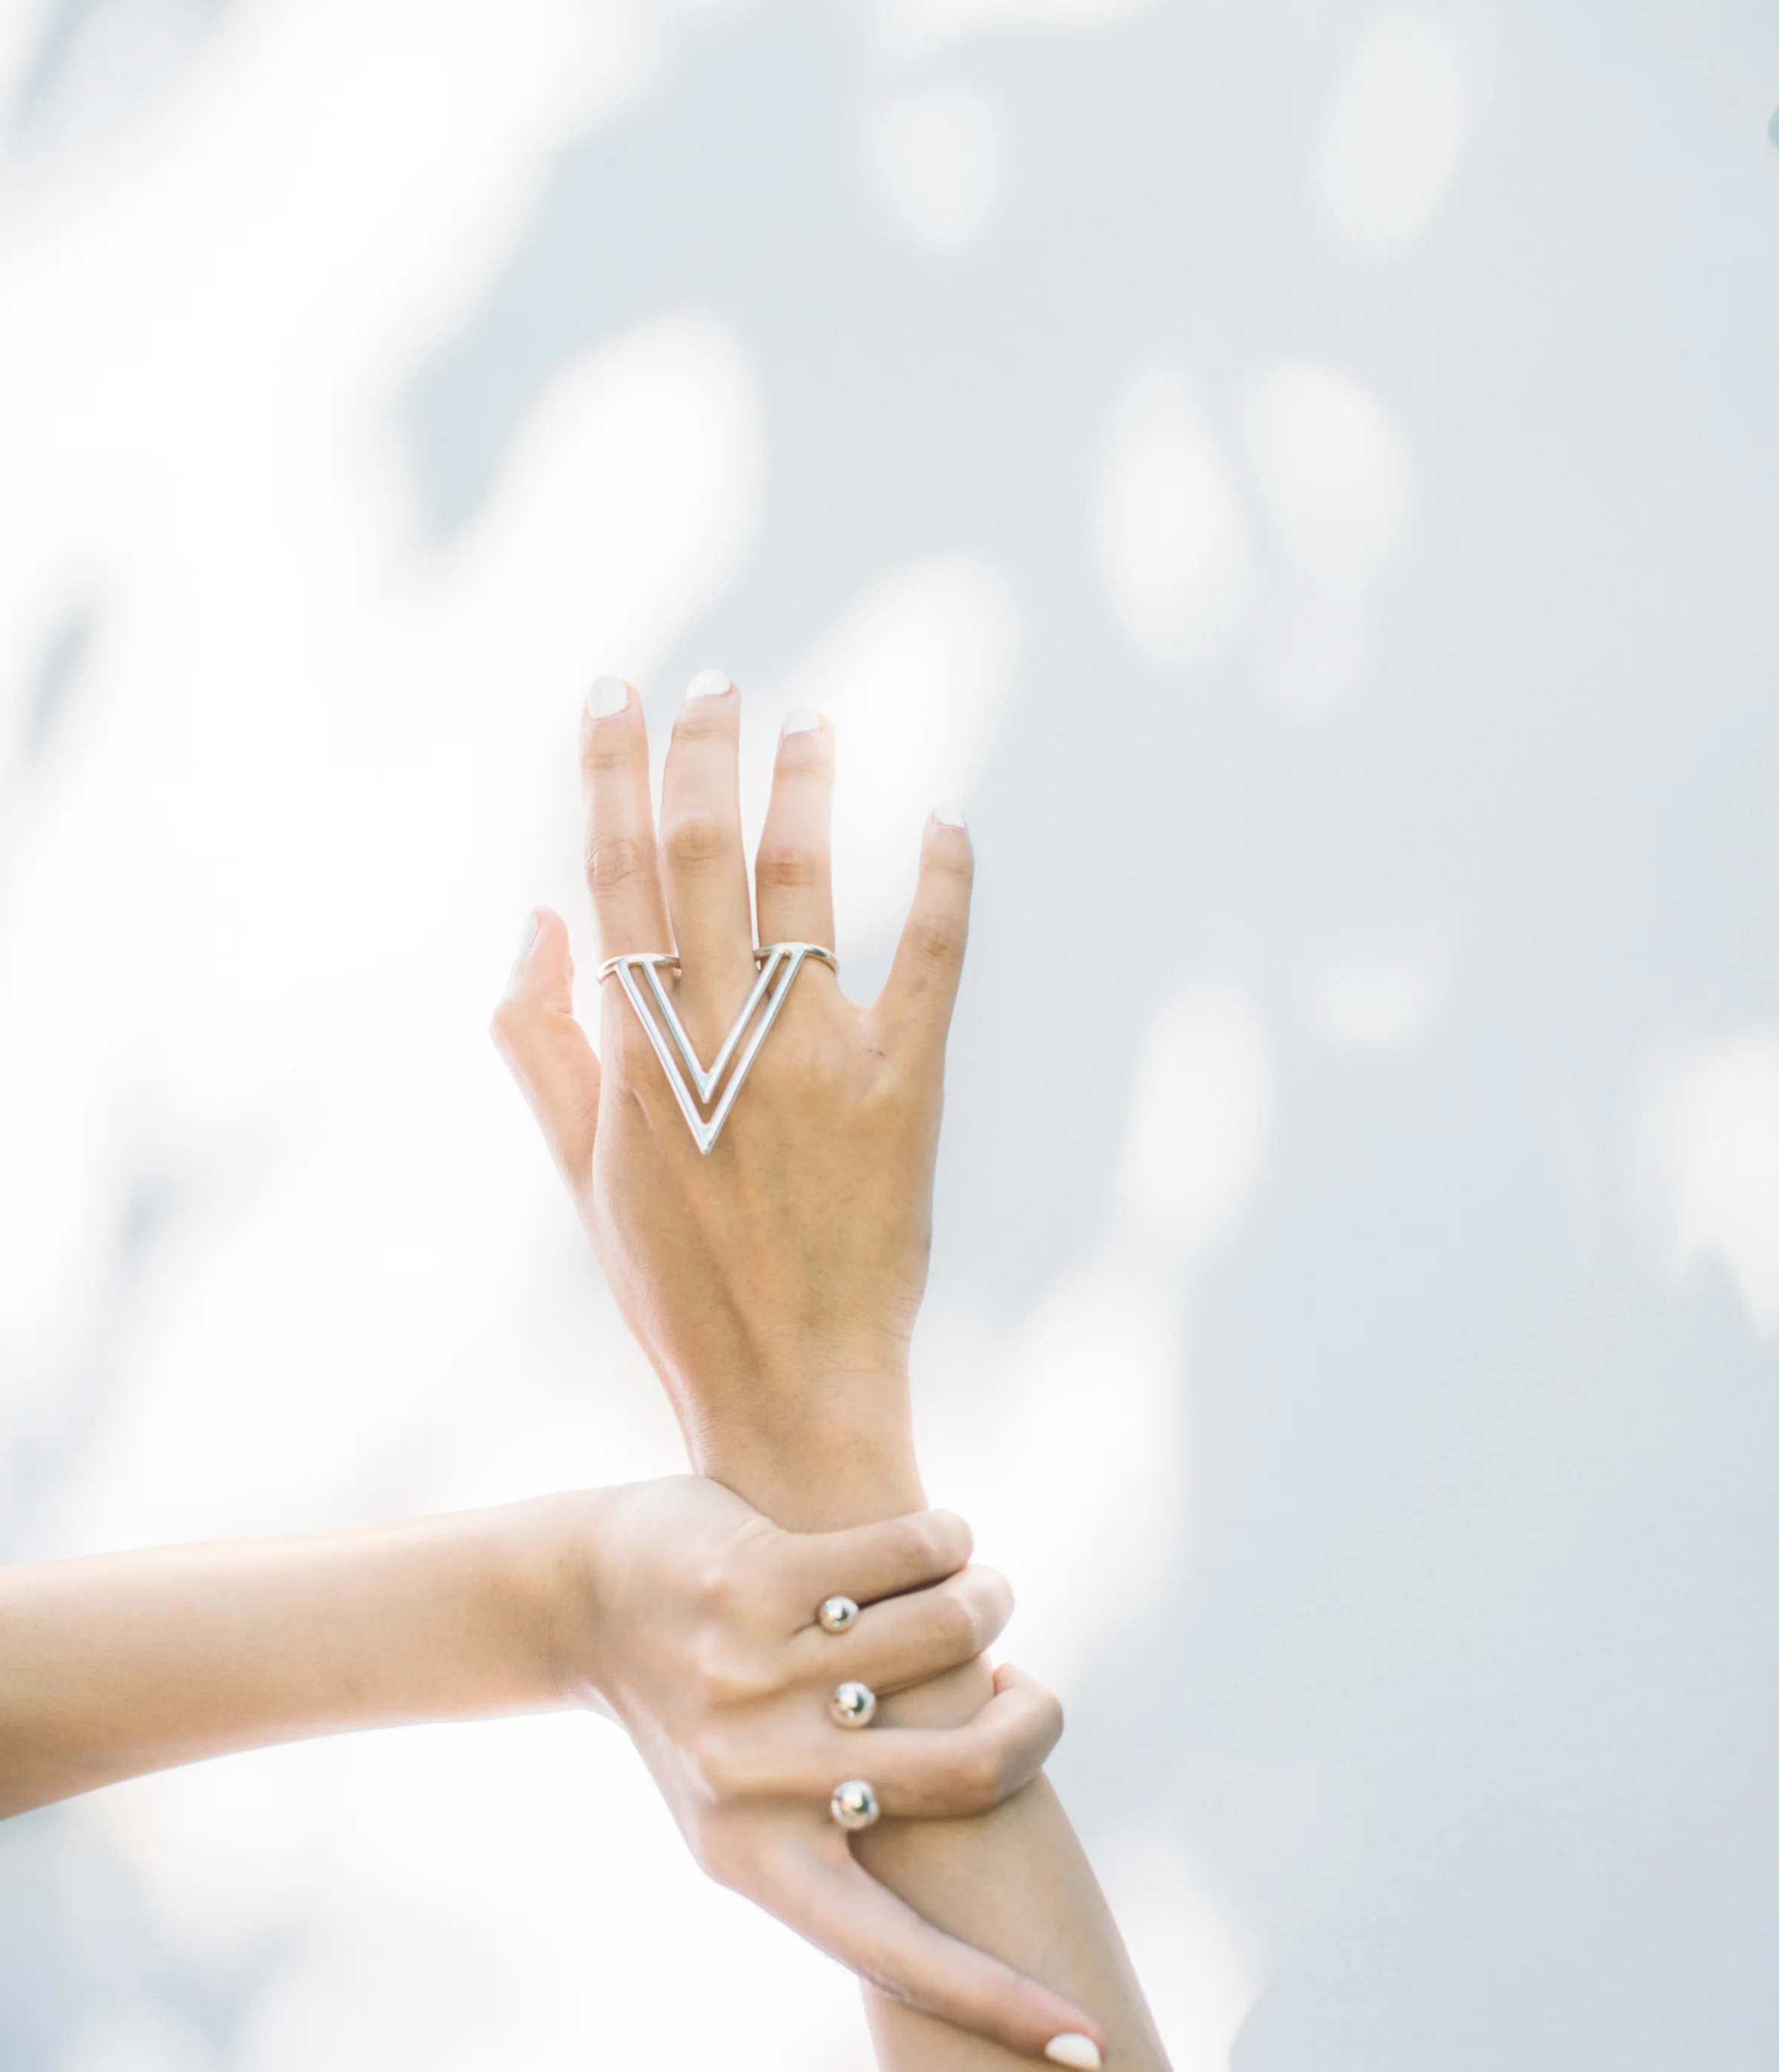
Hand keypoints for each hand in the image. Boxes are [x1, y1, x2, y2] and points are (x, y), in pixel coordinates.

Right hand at [492, 676, 966, 1527]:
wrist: (789, 1389)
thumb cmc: (674, 1289)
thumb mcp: (583, 1173)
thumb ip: (543, 1044)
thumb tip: (538, 919)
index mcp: (639, 1058)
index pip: (616, 877)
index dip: (612, 776)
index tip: (614, 695)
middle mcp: (725, 1042)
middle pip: (706, 857)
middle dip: (704, 753)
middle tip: (716, 682)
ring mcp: (822, 1061)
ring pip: (807, 888)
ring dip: (805, 793)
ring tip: (810, 723)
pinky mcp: (910, 1091)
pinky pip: (932, 962)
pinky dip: (944, 884)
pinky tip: (946, 818)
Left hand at [557, 1478, 1096, 2057]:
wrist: (582, 1601)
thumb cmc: (697, 1715)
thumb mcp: (747, 1816)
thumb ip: (844, 1862)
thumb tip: (990, 1927)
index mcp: (756, 1863)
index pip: (893, 1954)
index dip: (997, 2005)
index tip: (1089, 2051)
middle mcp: (751, 1779)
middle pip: (968, 1767)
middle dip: (1031, 1718)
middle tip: (1019, 1689)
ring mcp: (751, 1674)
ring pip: (952, 1636)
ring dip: (988, 1605)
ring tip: (972, 1598)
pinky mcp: (754, 1578)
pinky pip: (916, 1552)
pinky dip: (949, 1543)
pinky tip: (937, 1546)